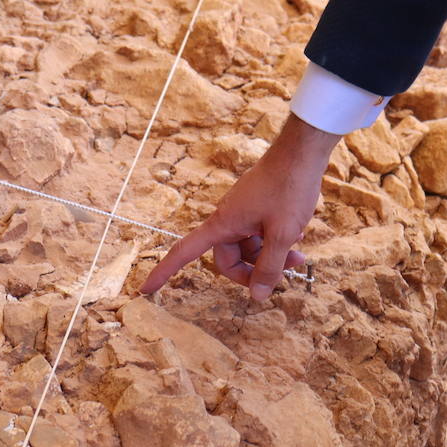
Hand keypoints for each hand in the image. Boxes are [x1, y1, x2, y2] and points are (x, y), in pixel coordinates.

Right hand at [141, 113, 339, 301]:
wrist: (301, 151)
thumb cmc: (289, 188)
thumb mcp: (283, 234)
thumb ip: (270, 266)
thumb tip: (257, 296)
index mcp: (222, 224)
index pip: (184, 252)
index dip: (164, 271)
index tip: (145, 290)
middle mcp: (228, 218)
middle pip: (228, 258)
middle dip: (254, 270)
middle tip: (285, 274)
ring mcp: (243, 211)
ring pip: (249, 247)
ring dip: (271, 256)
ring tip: (300, 256)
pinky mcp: (257, 206)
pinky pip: (258, 232)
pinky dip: (275, 240)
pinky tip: (298, 237)